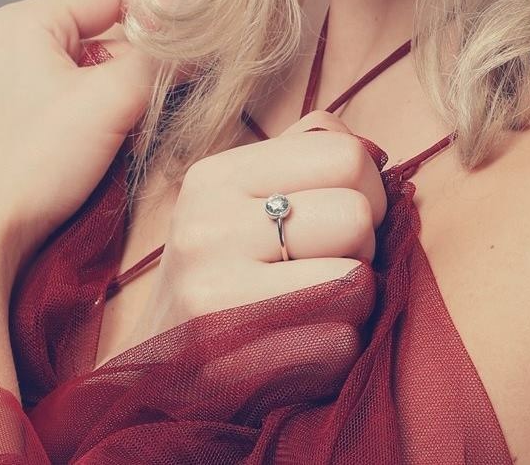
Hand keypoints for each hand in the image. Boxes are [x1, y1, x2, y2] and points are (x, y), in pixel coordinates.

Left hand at [0, 0, 191, 275]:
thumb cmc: (29, 166)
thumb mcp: (112, 100)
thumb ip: (161, 61)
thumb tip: (198, 43)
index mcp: (26, 21)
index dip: (159, 12)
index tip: (190, 48)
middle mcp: (7, 44)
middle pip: (101, 28)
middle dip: (139, 59)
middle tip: (163, 93)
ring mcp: (1, 88)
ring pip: (85, 68)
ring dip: (119, 91)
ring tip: (130, 127)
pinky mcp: (1, 127)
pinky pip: (64, 100)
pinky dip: (94, 115)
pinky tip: (101, 148)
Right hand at [128, 109, 388, 345]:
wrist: (155, 377)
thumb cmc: (223, 275)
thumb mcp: (243, 198)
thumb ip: (306, 155)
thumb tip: (373, 152)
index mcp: (215, 177)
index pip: (346, 155)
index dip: (365, 191)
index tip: (339, 220)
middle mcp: (206, 226)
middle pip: (356, 214)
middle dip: (361, 247)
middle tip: (327, 266)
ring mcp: (213, 294)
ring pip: (358, 280)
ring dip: (354, 301)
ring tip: (313, 305)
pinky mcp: (229, 362)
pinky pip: (341, 343)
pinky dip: (337, 351)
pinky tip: (299, 347)